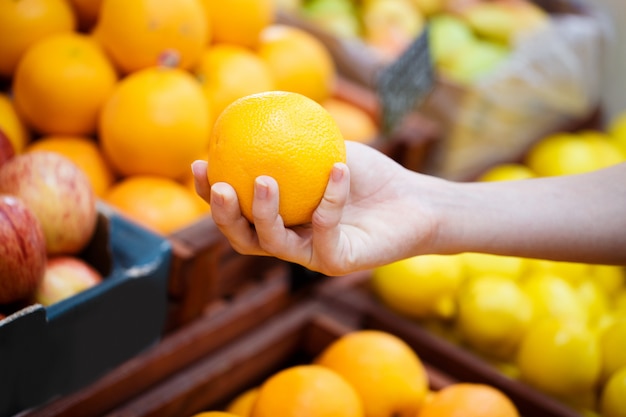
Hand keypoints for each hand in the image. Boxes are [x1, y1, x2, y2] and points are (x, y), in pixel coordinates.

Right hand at [192, 141, 440, 275]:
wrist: (414, 201)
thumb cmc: (370, 176)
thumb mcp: (327, 149)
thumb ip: (294, 140)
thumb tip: (253, 112)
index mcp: (281, 217)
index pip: (238, 211)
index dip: (210, 193)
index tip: (198, 163)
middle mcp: (291, 240)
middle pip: (244, 238)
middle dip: (224, 216)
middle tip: (217, 187)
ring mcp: (312, 254)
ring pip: (274, 243)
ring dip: (264, 213)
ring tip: (264, 181)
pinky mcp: (339, 261)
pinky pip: (325, 230)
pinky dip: (330, 199)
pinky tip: (338, 169)